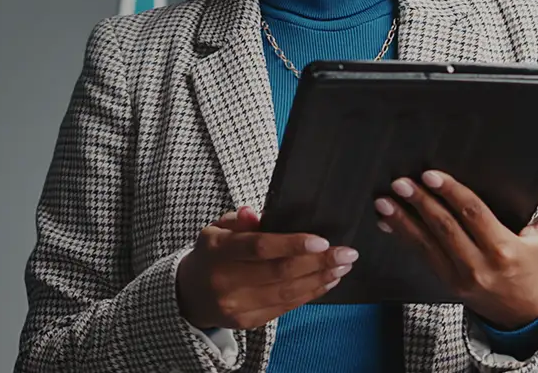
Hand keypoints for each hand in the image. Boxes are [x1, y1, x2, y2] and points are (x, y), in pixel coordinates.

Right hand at [175, 207, 359, 329]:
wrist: (190, 294)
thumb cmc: (213, 253)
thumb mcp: (218, 229)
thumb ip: (239, 220)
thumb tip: (257, 214)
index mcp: (217, 250)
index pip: (259, 247)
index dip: (292, 244)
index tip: (322, 240)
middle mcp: (225, 281)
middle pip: (279, 273)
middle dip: (318, 263)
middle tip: (346, 253)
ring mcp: (236, 306)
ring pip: (287, 293)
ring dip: (320, 279)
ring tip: (342, 266)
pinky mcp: (247, 322)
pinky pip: (285, 307)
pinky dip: (310, 293)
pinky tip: (327, 281)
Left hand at [376, 171, 537, 328]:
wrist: (525, 310)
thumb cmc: (537, 262)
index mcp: (505, 249)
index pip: (473, 215)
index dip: (451, 192)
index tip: (431, 175)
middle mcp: (480, 265)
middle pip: (445, 228)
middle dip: (420, 202)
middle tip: (401, 182)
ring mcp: (460, 276)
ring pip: (426, 243)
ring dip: (402, 220)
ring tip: (385, 200)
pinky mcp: (446, 281)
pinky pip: (422, 255)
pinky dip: (403, 236)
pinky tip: (387, 221)